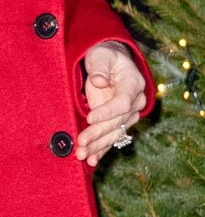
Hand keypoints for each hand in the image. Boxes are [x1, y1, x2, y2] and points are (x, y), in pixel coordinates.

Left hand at [75, 41, 146, 166]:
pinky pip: (111, 137)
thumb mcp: (101, 56)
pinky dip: (101, 149)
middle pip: (117, 122)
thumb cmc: (105, 56)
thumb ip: (100, 68)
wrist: (111, 62)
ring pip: (114, 133)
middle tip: (81, 142)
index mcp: (134, 84)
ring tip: (82, 154)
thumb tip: (100, 82)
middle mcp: (135, 102)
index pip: (122, 102)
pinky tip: (92, 160)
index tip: (90, 118)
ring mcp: (128, 114)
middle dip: (98, 133)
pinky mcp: (119, 122)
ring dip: (98, 146)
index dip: (107, 111)